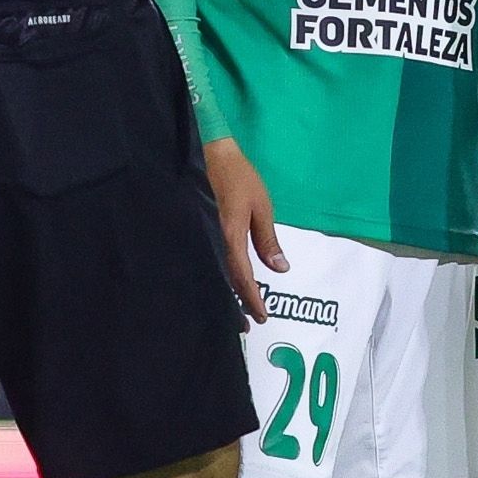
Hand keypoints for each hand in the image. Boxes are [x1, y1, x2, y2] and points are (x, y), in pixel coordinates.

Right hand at [203, 136, 285, 323]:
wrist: (205, 153)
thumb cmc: (237, 177)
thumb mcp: (260, 206)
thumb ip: (267, 240)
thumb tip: (281, 269)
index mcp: (229, 235)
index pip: (242, 276)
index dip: (251, 298)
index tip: (260, 317)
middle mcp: (212, 241)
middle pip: (224, 281)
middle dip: (236, 304)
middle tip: (246, 325)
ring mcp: (201, 237)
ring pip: (214, 273)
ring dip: (225, 293)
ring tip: (233, 312)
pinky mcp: (197, 231)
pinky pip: (207, 259)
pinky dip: (215, 275)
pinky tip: (219, 283)